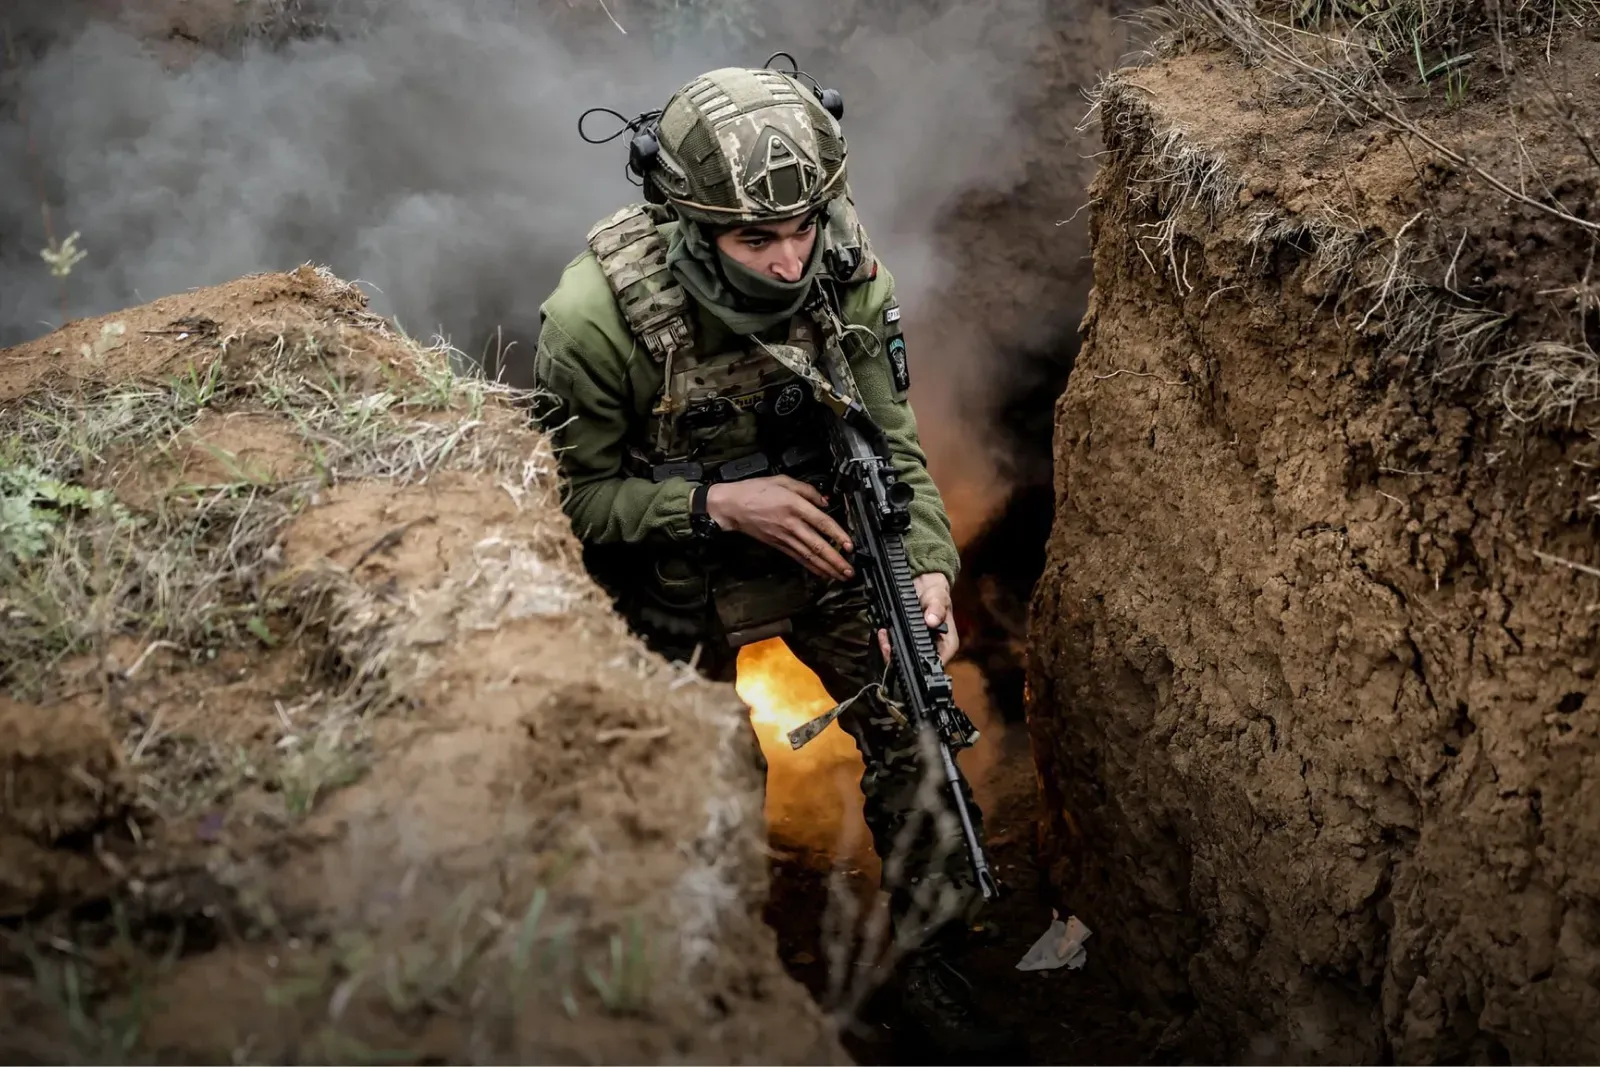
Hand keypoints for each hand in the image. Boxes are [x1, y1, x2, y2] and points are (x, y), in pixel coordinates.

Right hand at [705, 475, 854, 581]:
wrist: (731, 506)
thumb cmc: (754, 491)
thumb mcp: (783, 480)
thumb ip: (807, 490)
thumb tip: (824, 501)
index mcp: (794, 506)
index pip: (821, 522)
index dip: (837, 535)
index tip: (849, 545)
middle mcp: (791, 524)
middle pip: (817, 545)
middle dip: (835, 560)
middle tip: (849, 570)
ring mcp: (784, 537)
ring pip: (809, 555)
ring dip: (826, 567)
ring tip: (840, 576)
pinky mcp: (778, 545)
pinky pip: (798, 558)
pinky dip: (811, 567)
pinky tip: (822, 573)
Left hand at [877, 572, 958, 664]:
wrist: (925, 584)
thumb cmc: (937, 593)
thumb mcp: (939, 597)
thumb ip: (936, 608)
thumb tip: (932, 621)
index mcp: (946, 645)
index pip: (935, 664)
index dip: (920, 666)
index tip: (905, 656)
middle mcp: (933, 650)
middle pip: (915, 664)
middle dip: (898, 656)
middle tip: (888, 646)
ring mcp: (918, 646)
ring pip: (901, 657)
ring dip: (890, 649)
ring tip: (884, 635)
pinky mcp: (906, 640)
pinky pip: (895, 646)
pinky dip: (887, 641)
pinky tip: (884, 631)